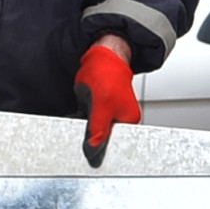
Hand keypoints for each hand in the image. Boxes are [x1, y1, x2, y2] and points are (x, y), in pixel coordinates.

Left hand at [76, 39, 141, 166]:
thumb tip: (93, 151)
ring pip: (94, 129)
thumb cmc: (107, 75)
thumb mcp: (102, 108)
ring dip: (84, 125)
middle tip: (83, 128)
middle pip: (103, 137)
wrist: (101, 56)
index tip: (88, 152)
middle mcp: (121, 118)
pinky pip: (89, 119)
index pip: (116, 144)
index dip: (101, 149)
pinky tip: (81, 109)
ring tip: (84, 111)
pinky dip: (82, 117)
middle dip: (91, 136)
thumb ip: (97, 131)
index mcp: (128, 121)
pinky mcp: (99, 106)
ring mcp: (109, 112)